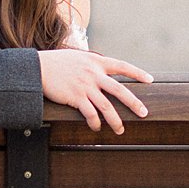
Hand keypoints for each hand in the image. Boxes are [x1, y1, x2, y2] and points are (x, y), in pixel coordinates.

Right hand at [38, 49, 153, 133]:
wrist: (38, 67)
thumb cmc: (57, 62)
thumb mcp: (78, 57)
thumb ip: (92, 64)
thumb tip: (101, 72)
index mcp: (96, 61)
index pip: (122, 66)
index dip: (137, 73)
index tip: (150, 80)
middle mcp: (94, 74)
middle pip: (120, 90)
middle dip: (134, 103)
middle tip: (144, 113)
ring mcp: (85, 86)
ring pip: (107, 106)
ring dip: (115, 120)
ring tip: (120, 130)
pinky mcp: (75, 97)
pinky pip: (90, 114)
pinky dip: (95, 122)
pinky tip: (97, 128)